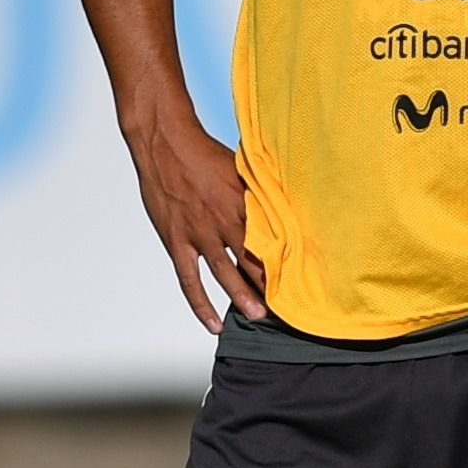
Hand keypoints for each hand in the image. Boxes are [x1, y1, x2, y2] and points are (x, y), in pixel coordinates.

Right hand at [124, 104, 265, 332]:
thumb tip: (280, 206)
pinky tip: (214, 323)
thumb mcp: (240, 168)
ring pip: (225, 275)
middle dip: (270, 285)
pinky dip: (202, 304)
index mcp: (242, 204)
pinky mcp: (177, 241)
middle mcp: (223, 222)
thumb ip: (258, 192)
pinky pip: (190, 280)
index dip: (287, 260)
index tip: (302, 276)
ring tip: (259, 317)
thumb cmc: (202, 151)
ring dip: (243, 297)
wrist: (164, 144)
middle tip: (287, 305)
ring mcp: (199, 235)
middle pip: (252, 261)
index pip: (271, 240)